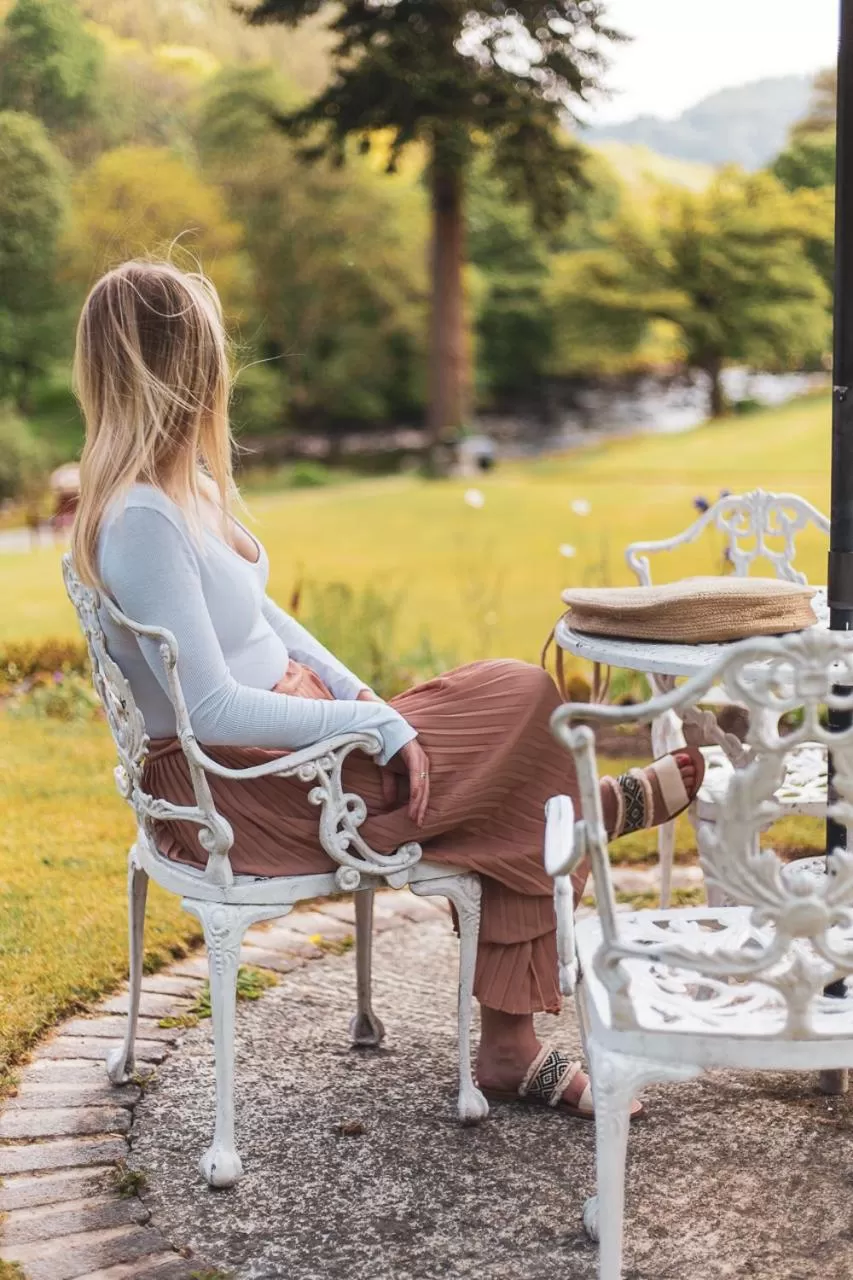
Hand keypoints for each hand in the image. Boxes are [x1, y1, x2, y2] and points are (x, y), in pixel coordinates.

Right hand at [357, 690, 427, 822]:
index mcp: (417, 766)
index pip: (421, 790)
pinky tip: (416, 797)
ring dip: (420, 801)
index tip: (415, 821)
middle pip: (425, 789)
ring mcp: (420, 756)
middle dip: (421, 807)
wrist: (378, 725)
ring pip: (423, 783)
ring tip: (415, 815)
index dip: (418, 806)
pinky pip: (417, 772)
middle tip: (418, 824)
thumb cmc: (384, 745)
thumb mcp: (386, 770)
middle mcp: (422, 762)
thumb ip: (390, 785)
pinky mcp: (414, 752)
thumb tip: (389, 803)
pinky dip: (417, 786)